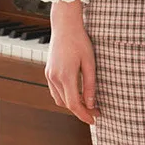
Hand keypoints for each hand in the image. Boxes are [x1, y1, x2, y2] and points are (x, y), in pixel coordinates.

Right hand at [44, 0, 100, 124]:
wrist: (65, 25)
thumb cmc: (80, 41)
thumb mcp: (90, 62)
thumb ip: (90, 84)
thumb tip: (90, 103)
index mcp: (65, 75)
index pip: (74, 104)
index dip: (84, 114)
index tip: (95, 119)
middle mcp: (54, 77)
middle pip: (66, 104)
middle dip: (80, 111)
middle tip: (95, 111)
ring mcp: (49, 75)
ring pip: (59, 99)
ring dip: (72, 104)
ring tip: (87, 104)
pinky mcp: (48, 72)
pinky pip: (55, 91)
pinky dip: (65, 96)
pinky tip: (76, 94)